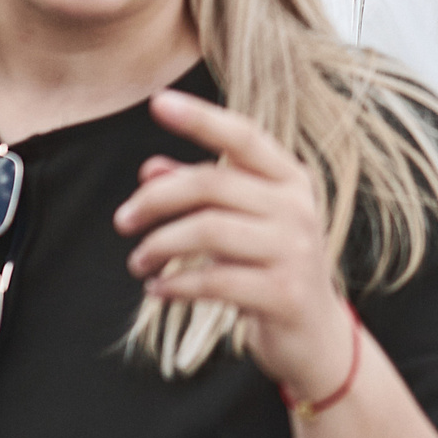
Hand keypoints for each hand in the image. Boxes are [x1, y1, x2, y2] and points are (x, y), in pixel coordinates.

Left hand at [115, 88, 358, 400]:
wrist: (315, 336)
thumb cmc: (271, 267)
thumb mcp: (242, 223)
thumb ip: (203, 192)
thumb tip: (149, 169)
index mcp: (291, 179)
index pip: (243, 135)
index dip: (200, 117)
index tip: (157, 101)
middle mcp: (298, 207)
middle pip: (212, 184)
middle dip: (156, 200)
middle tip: (122, 221)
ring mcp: (295, 251)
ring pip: (208, 231)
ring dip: (160, 245)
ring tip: (138, 262)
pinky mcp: (283, 293)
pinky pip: (214, 280)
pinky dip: (176, 285)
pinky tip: (158, 291)